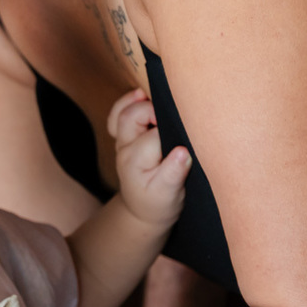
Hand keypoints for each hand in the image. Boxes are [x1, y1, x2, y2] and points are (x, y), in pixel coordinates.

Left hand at [107, 88, 190, 226]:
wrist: (143, 211)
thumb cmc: (158, 203)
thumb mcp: (168, 195)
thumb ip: (173, 174)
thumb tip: (183, 152)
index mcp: (136, 160)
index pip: (154, 135)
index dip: (172, 129)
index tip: (188, 132)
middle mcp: (126, 148)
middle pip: (132, 117)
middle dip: (152, 109)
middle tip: (174, 115)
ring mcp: (123, 141)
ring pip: (122, 112)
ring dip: (137, 100)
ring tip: (153, 95)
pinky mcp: (125, 137)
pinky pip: (118, 115)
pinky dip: (128, 103)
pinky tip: (142, 96)